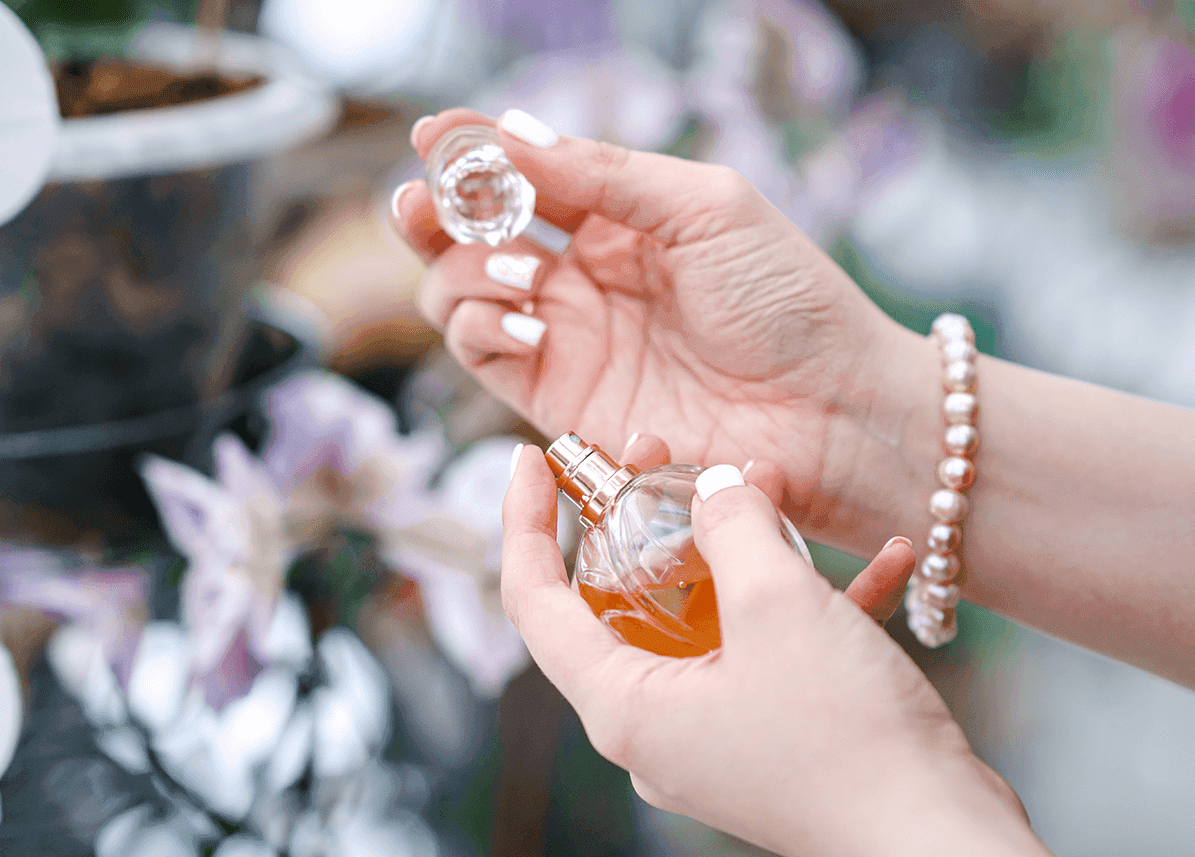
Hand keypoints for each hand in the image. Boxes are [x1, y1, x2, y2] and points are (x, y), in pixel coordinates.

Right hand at [392, 108, 898, 545]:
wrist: (828, 411)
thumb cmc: (787, 299)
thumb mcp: (704, 207)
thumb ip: (605, 173)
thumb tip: (512, 133)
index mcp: (619, 220)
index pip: (524, 178)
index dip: (472, 153)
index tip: (436, 131)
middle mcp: (582, 276)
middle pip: (471, 235)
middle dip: (436, 210)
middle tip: (425, 196)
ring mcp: (567, 337)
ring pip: (459, 293)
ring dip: (463, 270)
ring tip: (521, 269)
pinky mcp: (559, 398)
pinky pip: (481, 352)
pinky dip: (480, 326)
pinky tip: (528, 318)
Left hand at [501, 440, 1047, 856]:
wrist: (944, 842)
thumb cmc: (850, 741)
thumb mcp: (778, 606)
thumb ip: (731, 526)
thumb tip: (714, 486)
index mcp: (624, 706)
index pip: (534, 602)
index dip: (523, 522)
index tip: (532, 457)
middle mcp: (656, 724)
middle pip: (619, 601)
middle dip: (647, 518)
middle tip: (666, 454)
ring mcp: (714, 732)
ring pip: (701, 616)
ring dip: (738, 548)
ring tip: (774, 485)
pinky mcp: (772, 734)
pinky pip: (768, 649)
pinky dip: (809, 601)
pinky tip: (881, 561)